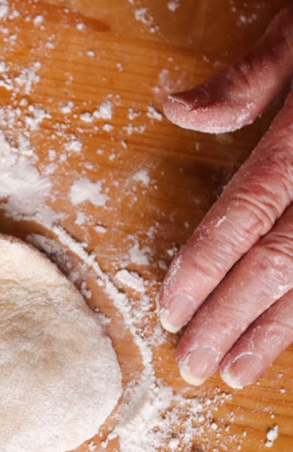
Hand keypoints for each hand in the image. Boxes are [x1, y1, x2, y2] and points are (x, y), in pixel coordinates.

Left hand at [159, 7, 292, 387]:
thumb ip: (248, 80)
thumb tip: (175, 109)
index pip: (248, 213)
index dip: (205, 267)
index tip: (171, 311)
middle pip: (283, 261)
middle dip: (234, 318)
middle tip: (193, 364)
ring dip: (279, 329)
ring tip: (239, 371)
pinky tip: (290, 336)